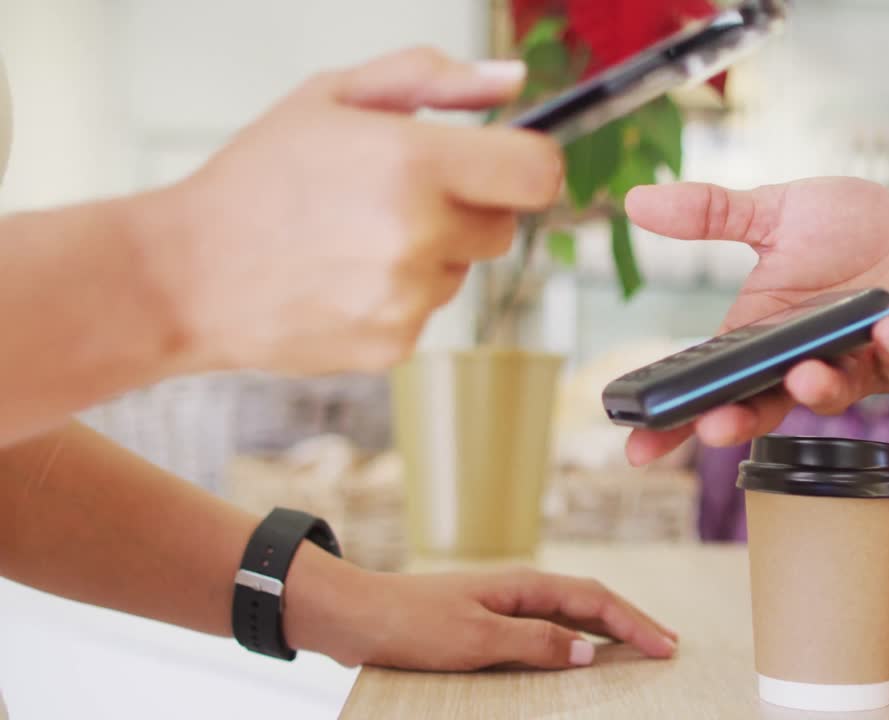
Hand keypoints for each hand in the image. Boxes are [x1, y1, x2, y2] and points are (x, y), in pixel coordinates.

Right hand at [138, 48, 562, 374]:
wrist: (185, 274)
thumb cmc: (256, 179)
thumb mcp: (333, 96)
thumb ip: (432, 79)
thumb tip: (513, 84)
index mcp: (412, 163)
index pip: (537, 173)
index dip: (530, 163)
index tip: (509, 161)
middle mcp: (419, 235)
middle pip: (505, 225)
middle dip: (471, 206)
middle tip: (402, 194)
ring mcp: (408, 298)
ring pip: (465, 269)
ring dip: (433, 252)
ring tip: (356, 238)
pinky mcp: (395, 344)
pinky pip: (429, 310)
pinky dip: (401, 295)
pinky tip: (344, 278)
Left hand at [291, 565, 678, 670]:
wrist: (357, 616)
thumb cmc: (412, 624)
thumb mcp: (477, 640)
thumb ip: (535, 643)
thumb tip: (588, 651)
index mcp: (523, 586)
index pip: (594, 600)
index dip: (634, 623)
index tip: (666, 647)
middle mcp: (518, 589)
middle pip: (589, 602)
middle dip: (632, 622)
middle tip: (668, 645)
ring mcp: (503, 603)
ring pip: (569, 614)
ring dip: (607, 629)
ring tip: (638, 646)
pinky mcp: (485, 621)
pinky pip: (544, 628)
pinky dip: (573, 638)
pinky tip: (578, 653)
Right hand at [623, 177, 888, 463]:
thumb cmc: (857, 233)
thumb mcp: (776, 213)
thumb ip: (711, 214)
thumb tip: (635, 202)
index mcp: (764, 335)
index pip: (711, 382)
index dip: (674, 421)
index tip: (636, 449)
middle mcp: (805, 360)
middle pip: (762, 406)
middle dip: (738, 421)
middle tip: (714, 428)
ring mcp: (858, 363)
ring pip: (833, 393)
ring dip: (816, 390)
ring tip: (802, 376)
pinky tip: (887, 333)